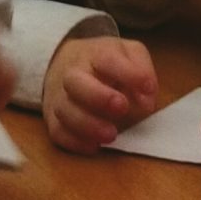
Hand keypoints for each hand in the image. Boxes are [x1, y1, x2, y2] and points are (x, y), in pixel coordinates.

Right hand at [42, 33, 159, 152]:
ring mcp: (59, 97)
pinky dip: (74, 142)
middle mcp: (72, 74)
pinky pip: (57, 132)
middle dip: (99, 97)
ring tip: (111, 135)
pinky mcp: (52, 119)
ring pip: (65, 111)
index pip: (108, 59)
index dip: (129, 73)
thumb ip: (142, 70)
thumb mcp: (129, 53)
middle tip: (121, 107)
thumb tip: (147, 100)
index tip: (148, 87)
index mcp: (95, 55)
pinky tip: (94, 146)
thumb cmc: (103, 63)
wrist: (63, 63)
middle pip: (76, 83)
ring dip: (88, 125)